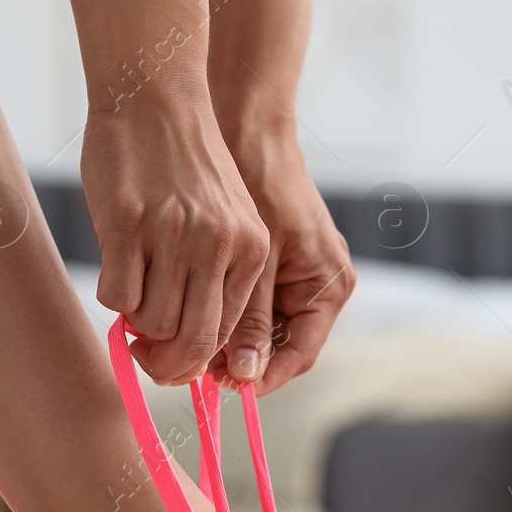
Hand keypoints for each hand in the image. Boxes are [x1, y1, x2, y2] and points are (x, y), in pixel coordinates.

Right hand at [81, 102, 269, 385]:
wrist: (155, 95)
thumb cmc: (183, 165)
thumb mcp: (223, 218)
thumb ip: (214, 275)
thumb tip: (182, 343)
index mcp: (250, 248)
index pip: (225, 335)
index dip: (194, 359)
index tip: (172, 360)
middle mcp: (218, 245)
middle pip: (191, 342)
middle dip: (164, 364)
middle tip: (144, 356)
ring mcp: (173, 235)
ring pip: (152, 323)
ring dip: (136, 321)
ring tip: (133, 290)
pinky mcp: (127, 224)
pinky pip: (117, 296)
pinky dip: (113, 296)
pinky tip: (116, 268)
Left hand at [210, 128, 353, 393]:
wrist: (245, 126)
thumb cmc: (256, 180)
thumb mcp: (253, 257)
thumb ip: (250, 316)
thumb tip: (244, 375)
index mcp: (329, 287)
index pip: (297, 356)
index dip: (259, 377)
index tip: (219, 385)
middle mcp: (317, 288)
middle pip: (276, 348)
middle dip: (235, 362)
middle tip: (189, 368)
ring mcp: (294, 277)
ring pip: (258, 330)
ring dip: (224, 340)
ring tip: (182, 344)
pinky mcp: (270, 266)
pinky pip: (248, 304)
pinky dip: (221, 313)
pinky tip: (187, 316)